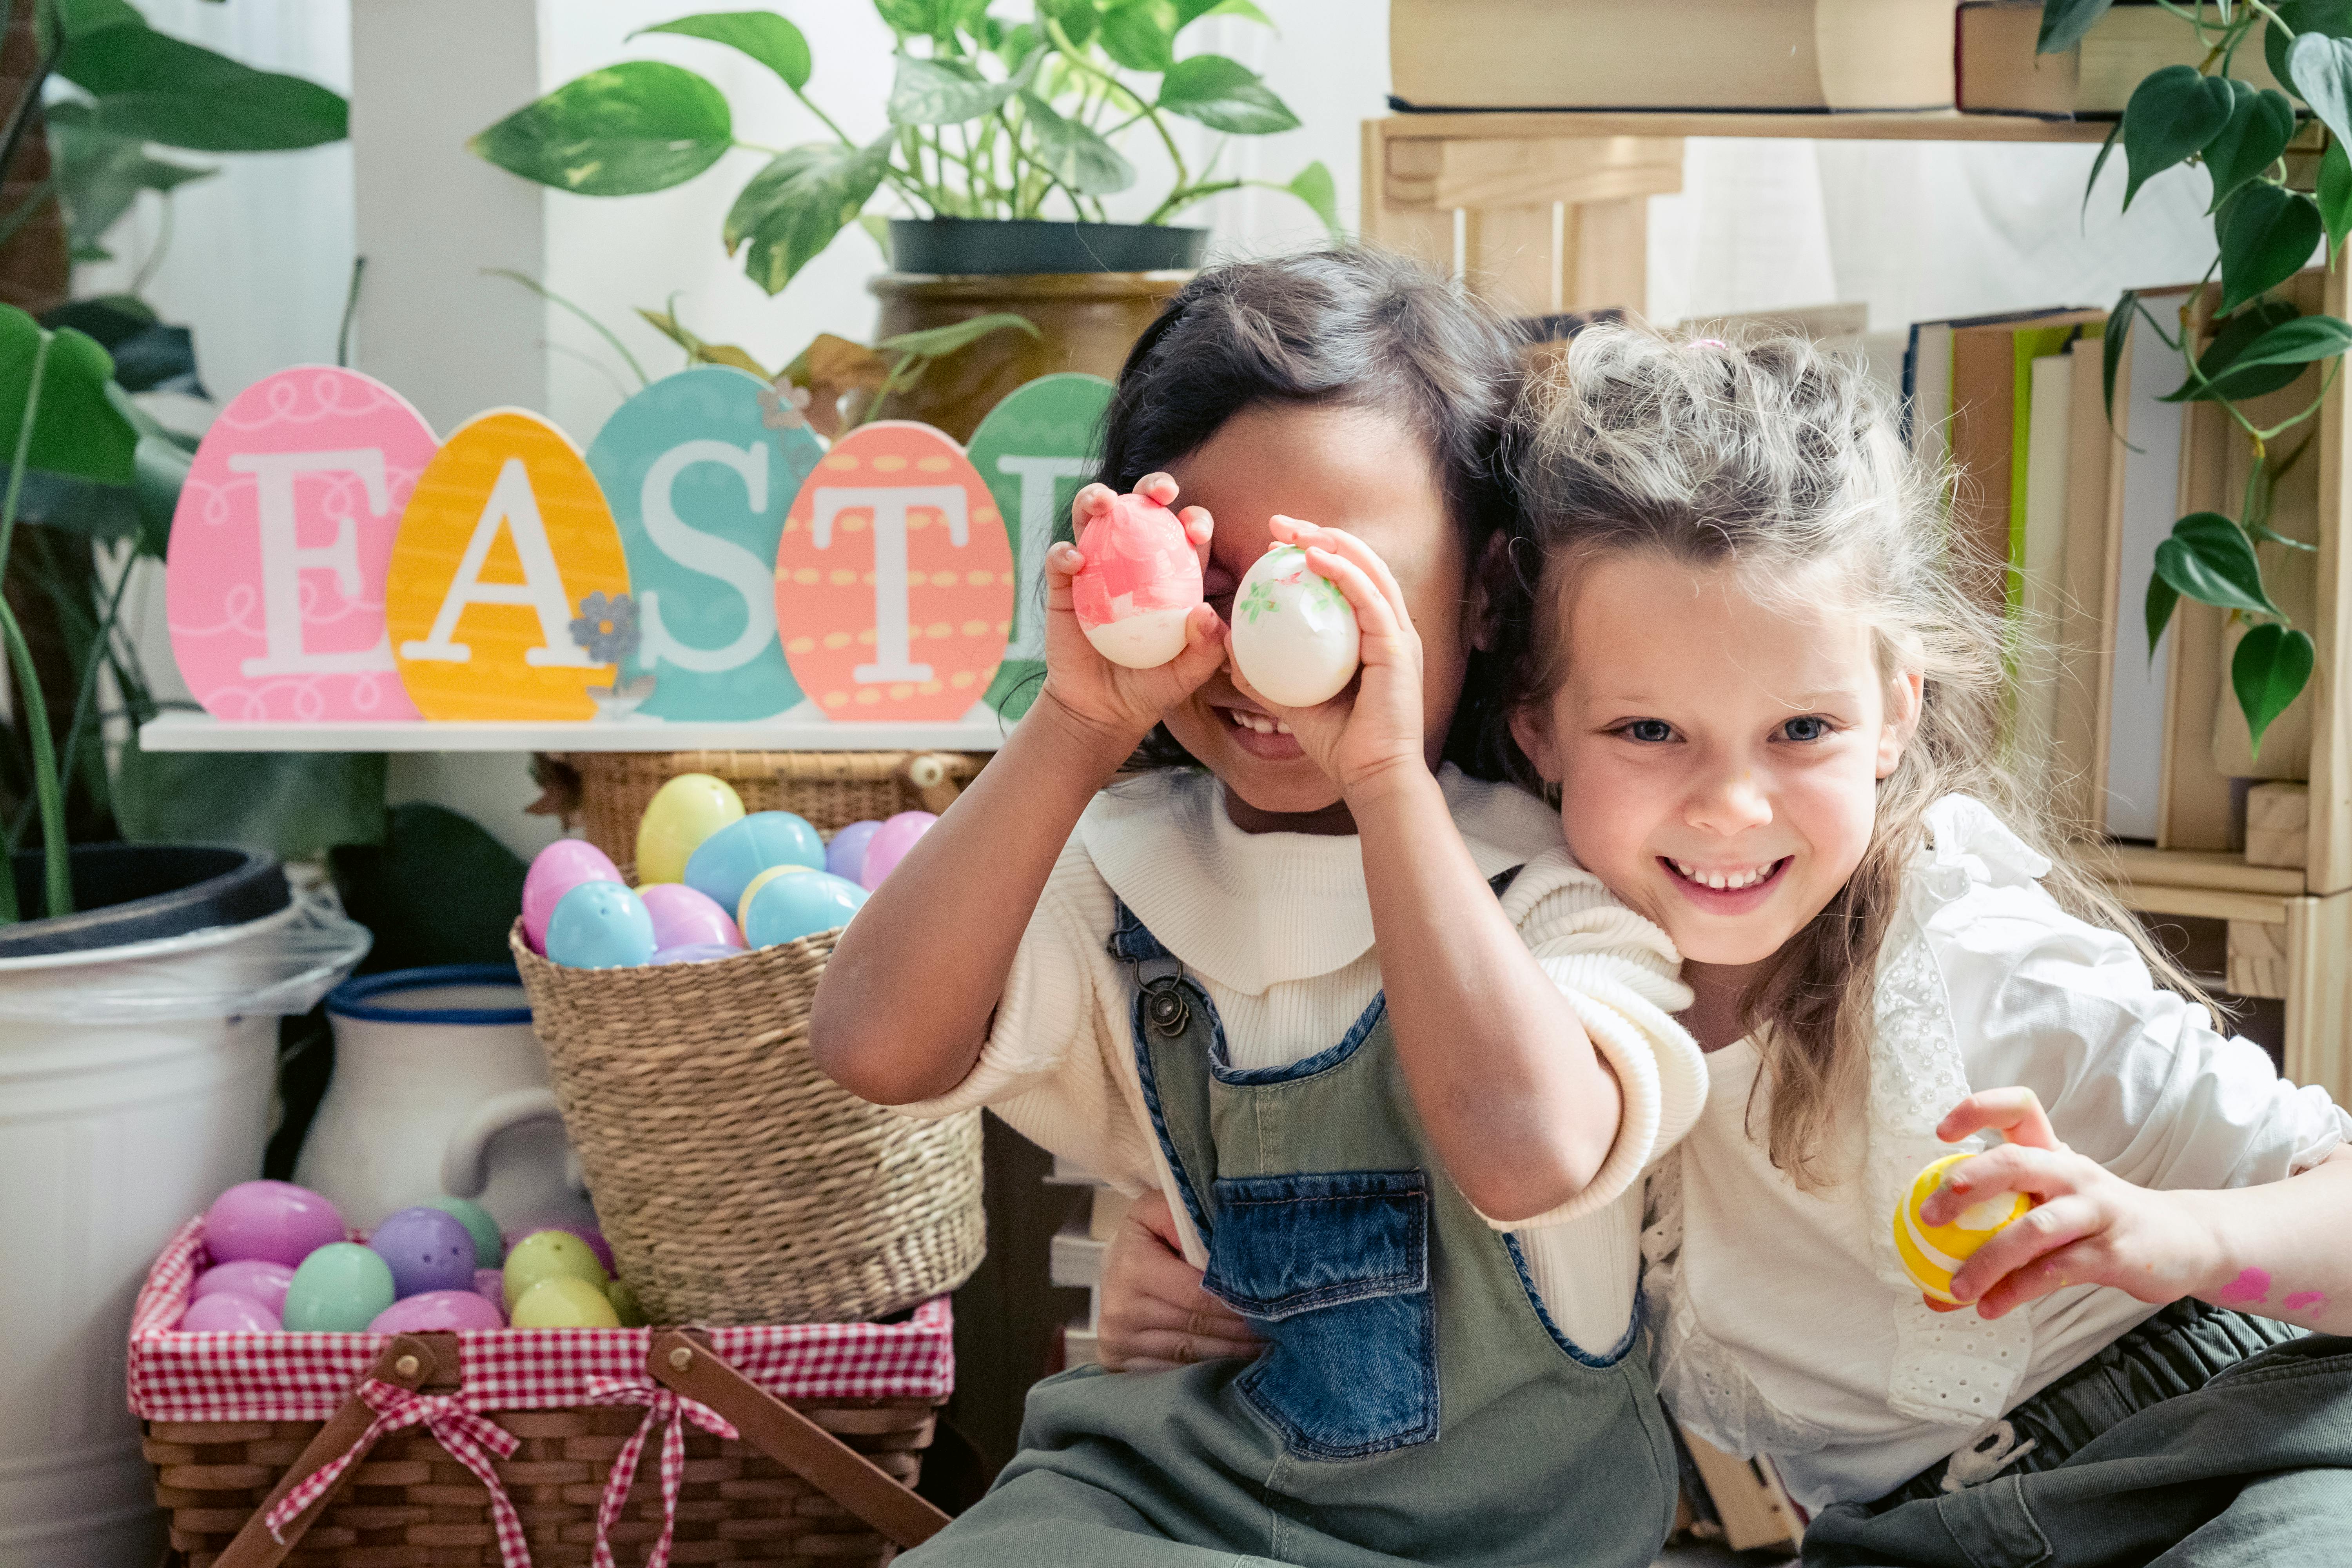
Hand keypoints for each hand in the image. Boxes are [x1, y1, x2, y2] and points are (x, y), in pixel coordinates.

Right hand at [1035, 475, 1225, 758]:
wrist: (1101, 710)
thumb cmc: (1151, 688)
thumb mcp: (1187, 675)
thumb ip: (1205, 649)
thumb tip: (1205, 612)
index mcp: (1171, 574)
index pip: (1185, 533)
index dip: (1194, 520)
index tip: (1195, 530)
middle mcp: (1132, 561)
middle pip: (1142, 509)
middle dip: (1153, 487)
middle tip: (1161, 491)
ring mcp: (1095, 568)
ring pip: (1093, 518)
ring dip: (1096, 499)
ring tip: (1105, 502)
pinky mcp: (1063, 586)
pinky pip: (1059, 559)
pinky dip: (1065, 552)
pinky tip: (1076, 560)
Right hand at [1096, 1188, 1262, 1371]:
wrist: (1110, 1271)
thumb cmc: (1144, 1239)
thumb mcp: (1155, 1212)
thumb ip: (1184, 1216)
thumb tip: (1220, 1240)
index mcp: (1134, 1268)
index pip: (1198, 1294)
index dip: (1236, 1302)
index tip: (1271, 1305)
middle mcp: (1122, 1310)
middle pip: (1198, 1327)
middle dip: (1242, 1330)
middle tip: (1279, 1330)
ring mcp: (1120, 1341)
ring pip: (1191, 1355)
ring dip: (1232, 1354)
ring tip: (1266, 1348)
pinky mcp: (1120, 1364)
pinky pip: (1175, 1372)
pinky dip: (1207, 1369)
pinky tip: (1234, 1363)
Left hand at [1229, 515, 1427, 799]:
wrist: (1371, 778)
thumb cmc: (1338, 743)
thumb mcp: (1290, 700)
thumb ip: (1262, 674)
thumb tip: (1228, 646)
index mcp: (1372, 636)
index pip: (1346, 580)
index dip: (1312, 554)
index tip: (1272, 546)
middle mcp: (1389, 629)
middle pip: (1359, 564)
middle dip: (1319, 536)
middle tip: (1277, 525)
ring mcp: (1399, 636)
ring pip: (1369, 571)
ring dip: (1331, 543)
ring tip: (1294, 531)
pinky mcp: (1399, 649)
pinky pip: (1370, 599)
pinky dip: (1344, 573)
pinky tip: (1314, 558)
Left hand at [1926, 1088, 2223, 1319]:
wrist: (2187, 1241)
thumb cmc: (2101, 1221)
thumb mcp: (2054, 1209)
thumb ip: (1998, 1233)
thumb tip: (1929, 1280)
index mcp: (2055, 1152)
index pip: (2019, 1109)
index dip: (1978, 1110)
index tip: (1941, 1135)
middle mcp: (2074, 1172)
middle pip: (2016, 1161)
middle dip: (1967, 1184)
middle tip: (1928, 1215)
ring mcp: (2096, 1210)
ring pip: (2034, 1227)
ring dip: (1988, 1259)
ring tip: (1954, 1288)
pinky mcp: (2113, 1252)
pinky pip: (2056, 1271)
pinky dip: (2018, 1290)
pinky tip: (1990, 1307)